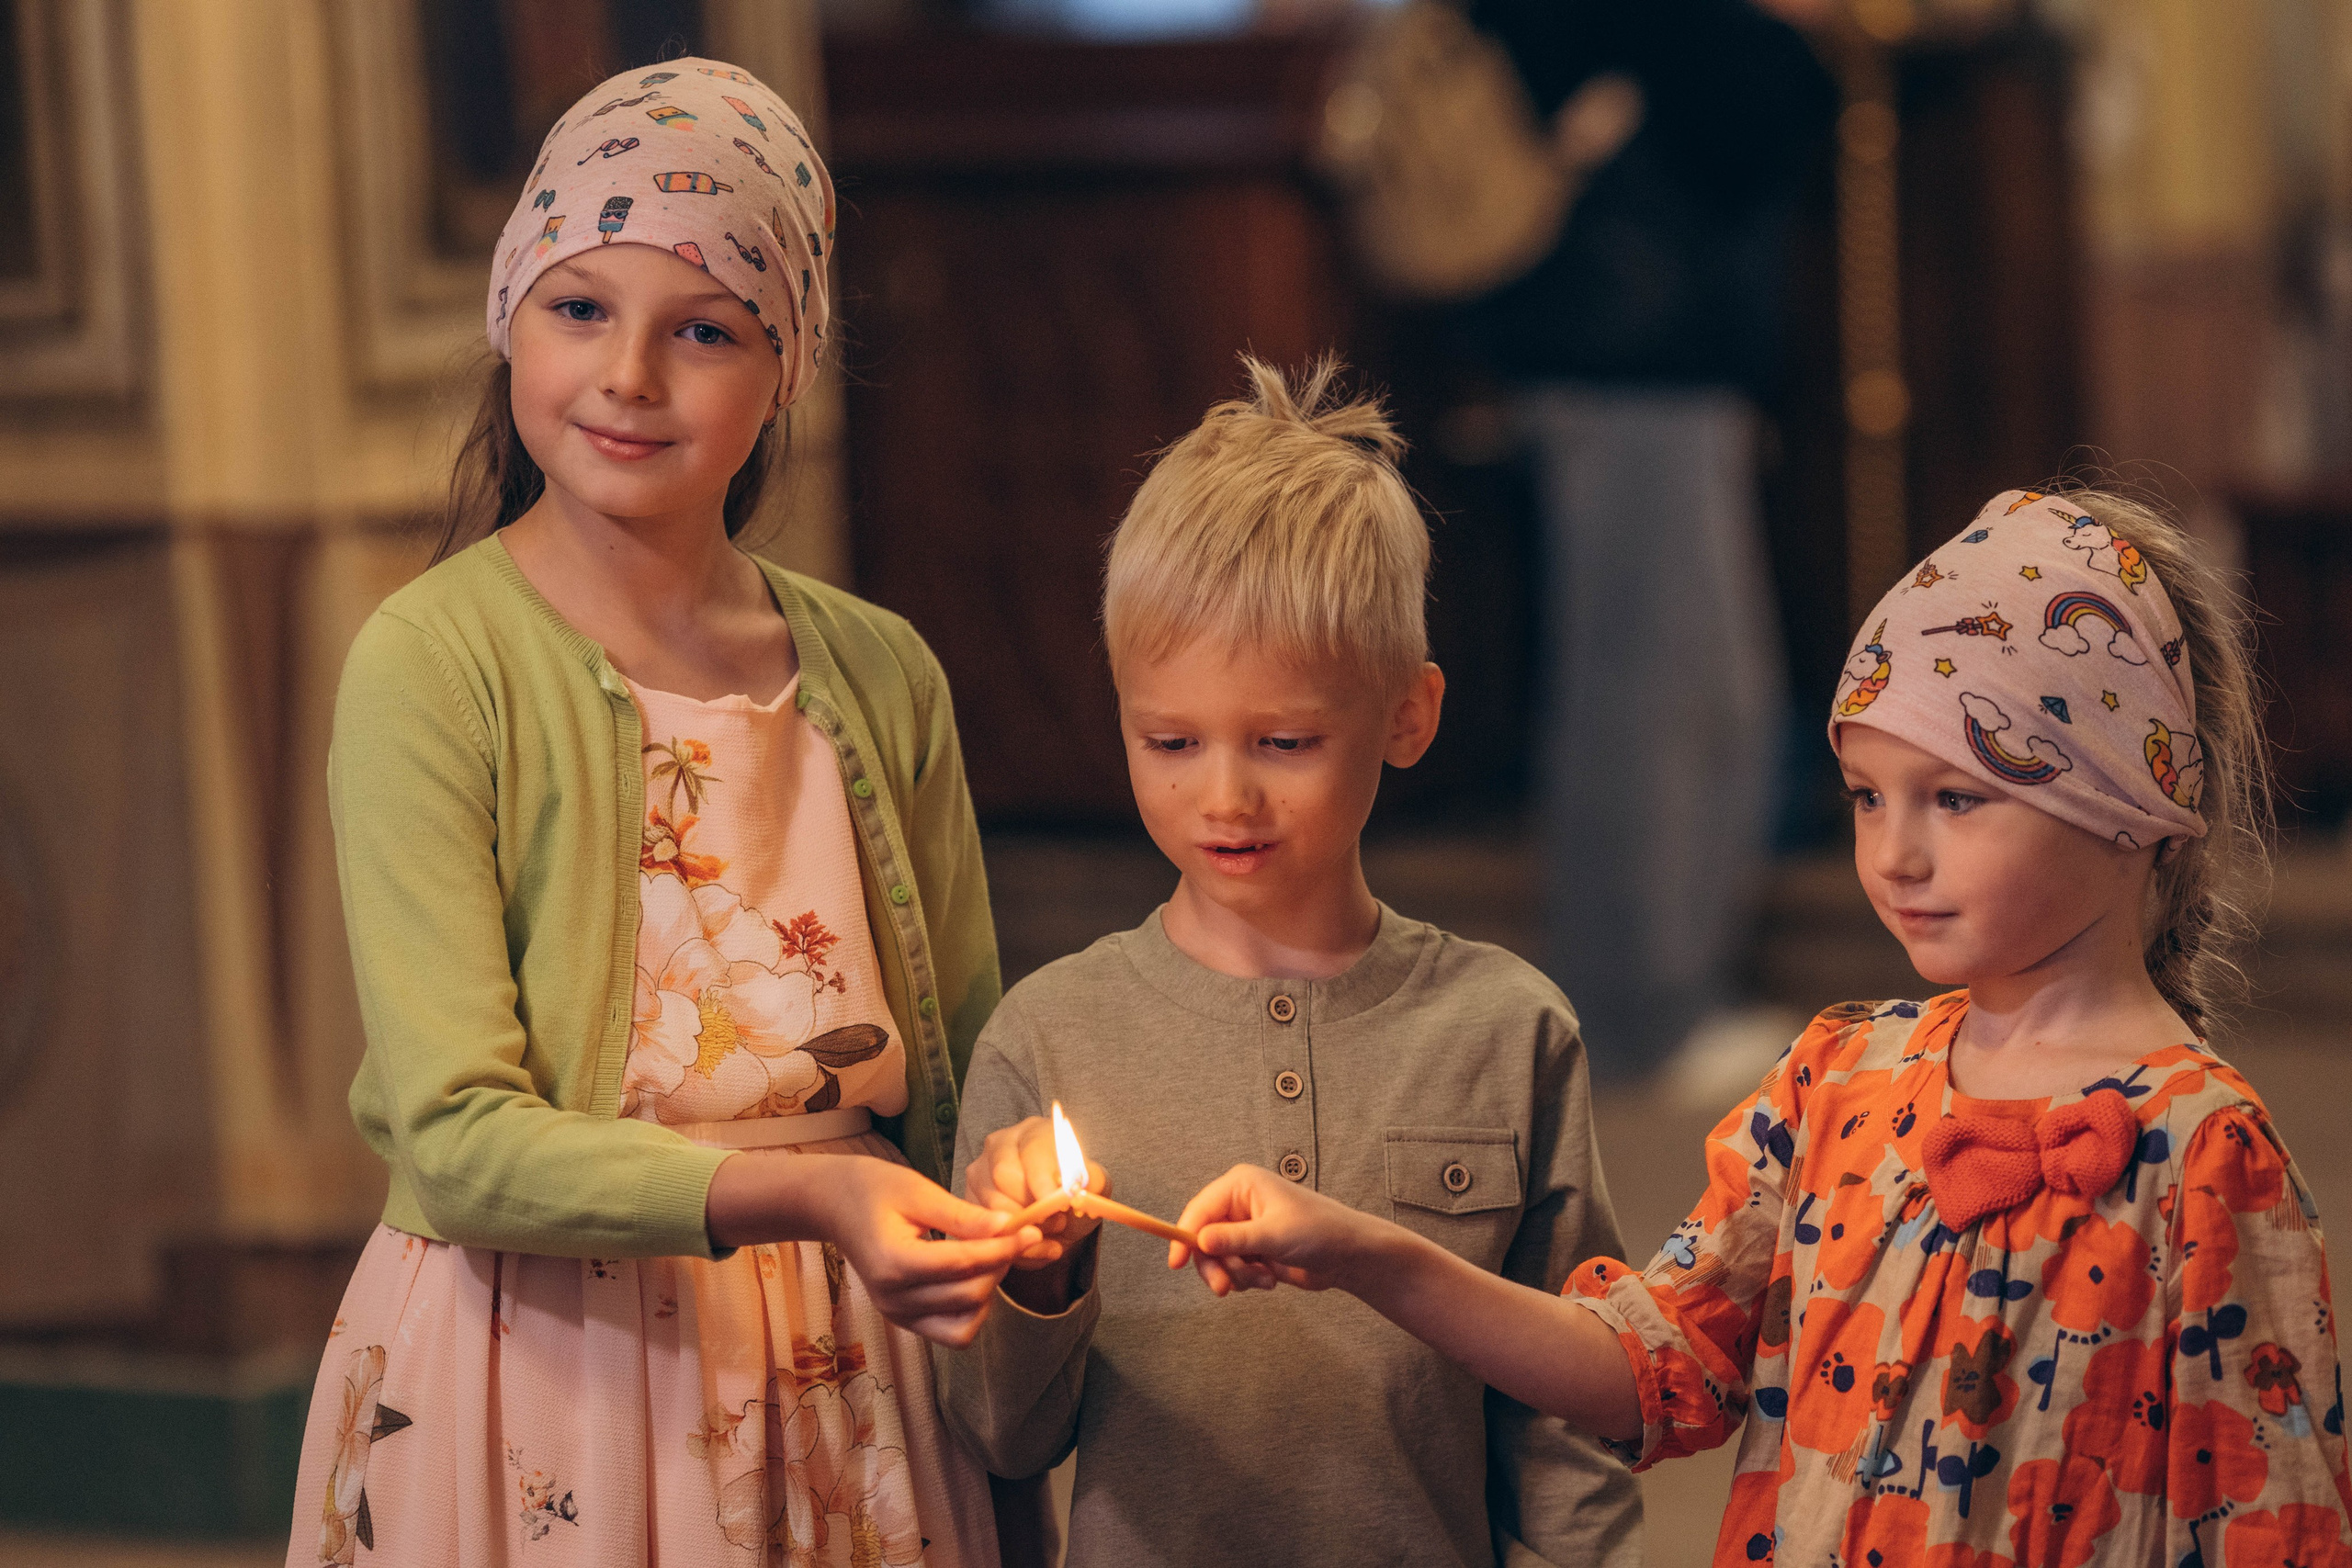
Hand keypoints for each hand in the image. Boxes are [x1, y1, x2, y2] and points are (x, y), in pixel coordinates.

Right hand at [808, 1155, 1034, 1346]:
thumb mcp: (918, 1191)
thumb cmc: (874, 1189)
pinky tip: (973, 1275)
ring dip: (987, 1292)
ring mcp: (896, 1314)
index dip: (1003, 1248)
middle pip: (968, 1295)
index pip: (962, 1264)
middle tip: (1014, 1236)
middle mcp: (893, 1299)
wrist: (835, 1205)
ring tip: (991, 1256)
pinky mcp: (904, 1320)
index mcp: (893, 1263)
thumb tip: (1008, 1226)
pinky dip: (970, 1309)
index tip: (1030, 1230)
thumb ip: (962, 1216)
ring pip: (964, 1323)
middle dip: (999, 1265)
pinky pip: (950, 1331)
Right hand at [965, 1116, 1108, 1270]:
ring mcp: (980, 1171)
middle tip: (1056, 1221)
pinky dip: (1010, 1245)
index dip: (1043, 1181)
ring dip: (1022, 1228)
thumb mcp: (1095, 1185)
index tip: (1060, 1206)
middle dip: (1032, 1207)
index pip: (1031, 1152)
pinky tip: (1030, 1246)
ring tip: (1048, 1232)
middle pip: (1003, 1175)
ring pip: (991, 1204)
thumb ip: (1094, 1181)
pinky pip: (983, 1227)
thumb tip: (1080, 1185)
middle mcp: (1000, 1145)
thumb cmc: (1073, 1194)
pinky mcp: (969, 1200)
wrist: (1059, 1216)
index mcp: (1034, 1133)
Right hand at [1170, 1163, 1375, 1296]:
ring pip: (1217, 1258)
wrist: (1348, 1256)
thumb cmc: (1319, 1232)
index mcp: (1241, 1185)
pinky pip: (1232, 1269)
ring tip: (1264, 1278)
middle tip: (1224, 1288)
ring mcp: (1245, 1228)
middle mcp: (1238, 1204)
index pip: (1199, 1210)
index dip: (1184, 1236)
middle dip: (1215, 1265)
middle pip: (1203, 1239)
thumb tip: (1199, 1242)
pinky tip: (1270, 1278)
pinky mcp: (1253, 1250)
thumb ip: (1235, 1240)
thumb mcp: (1274, 1235)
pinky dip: (1246, 1279)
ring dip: (1237, 1274)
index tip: (1177, 1264)